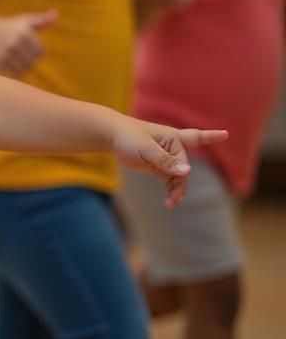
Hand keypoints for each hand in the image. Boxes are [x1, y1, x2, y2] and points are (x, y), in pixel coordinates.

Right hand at [0, 11, 56, 76]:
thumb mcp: (25, 21)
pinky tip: (11, 65)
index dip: (37, 52)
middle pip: (32, 63)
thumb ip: (42, 20)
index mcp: (24, 33)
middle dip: (30, 61)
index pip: (40, 53)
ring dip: (23, 68)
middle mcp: (15, 43)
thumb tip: (56, 14)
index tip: (29, 47)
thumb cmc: (9, 26)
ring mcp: (6, 53)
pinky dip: (15, 72)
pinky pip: (14, 74)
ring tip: (18, 61)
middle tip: (22, 55)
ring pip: (24, 70)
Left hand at [110, 121, 227, 208]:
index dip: (212, 136)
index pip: (197, 138)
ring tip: (171, 204)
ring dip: (176, 190)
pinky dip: (170, 190)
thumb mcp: (146, 149)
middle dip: (181, 184)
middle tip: (175, 199)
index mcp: (173, 138)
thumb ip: (165, 161)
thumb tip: (187, 172)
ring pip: (178, 177)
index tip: (226, 134)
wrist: (111, 136)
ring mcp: (165, 158)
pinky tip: (169, 203)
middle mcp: (172, 147)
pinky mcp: (157, 166)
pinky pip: (169, 180)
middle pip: (184, 169)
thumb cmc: (128, 136)